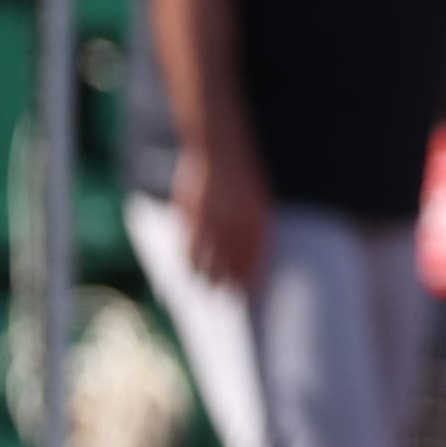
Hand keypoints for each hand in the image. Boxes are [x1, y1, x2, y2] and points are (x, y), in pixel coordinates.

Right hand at [172, 139, 269, 291]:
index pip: (254, 260)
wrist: (219, 148)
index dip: (251, 280)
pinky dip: (189, 262)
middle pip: (231, 265)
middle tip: (228, 298)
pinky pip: (188, 247)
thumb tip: (255, 253)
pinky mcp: (191, 217)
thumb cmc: (242, 175)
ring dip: (208, 278)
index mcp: (256, 220)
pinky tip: (190, 270)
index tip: (251, 295)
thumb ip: (253, 226)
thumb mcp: (256, 199)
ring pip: (208, 260)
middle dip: (230, 284)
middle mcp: (235, 224)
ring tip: (208, 288)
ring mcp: (212, 221)